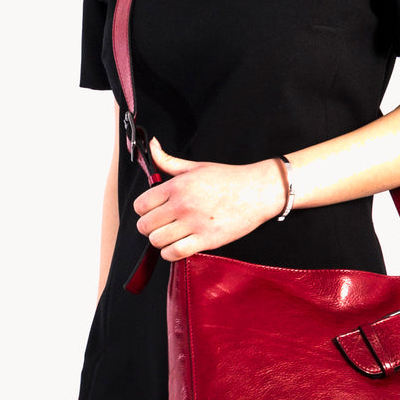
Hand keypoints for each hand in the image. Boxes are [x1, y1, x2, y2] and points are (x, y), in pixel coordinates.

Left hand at [133, 138, 288, 261]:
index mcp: (177, 186)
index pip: (141, 205)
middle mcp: (182, 205)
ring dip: (160, 242)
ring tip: (170, 236)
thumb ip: (169, 161)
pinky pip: (175, 253)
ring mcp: (194, 224)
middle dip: (149, 228)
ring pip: (157, 241)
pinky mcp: (206, 240)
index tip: (152, 212)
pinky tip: (178, 247)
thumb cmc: (228, 179)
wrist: (257, 191)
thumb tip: (153, 145)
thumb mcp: (196, 166)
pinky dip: (171, 253)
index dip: (143, 211)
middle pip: (145, 226)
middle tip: (161, 226)